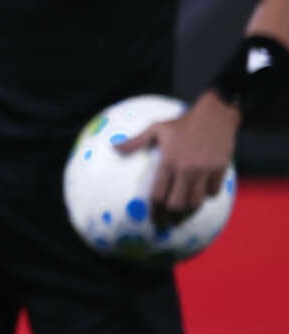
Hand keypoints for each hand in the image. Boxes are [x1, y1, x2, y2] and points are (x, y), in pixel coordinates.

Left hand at [124, 97, 241, 231]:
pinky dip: (207, 196)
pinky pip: (214, 192)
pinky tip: (201, 193)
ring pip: (196, 201)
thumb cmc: (183, 123)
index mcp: (168, 161)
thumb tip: (114, 146)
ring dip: (189, 208)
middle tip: (168, 218)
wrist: (214, 115)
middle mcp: (186, 169)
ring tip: (184, 210)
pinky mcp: (220, 170)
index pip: (159, 194)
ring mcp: (205, 170)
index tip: (153, 217)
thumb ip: (136, 141)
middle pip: (177, 203)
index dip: (154, 209)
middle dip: (171, 213)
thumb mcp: (157, 128)